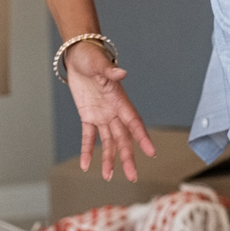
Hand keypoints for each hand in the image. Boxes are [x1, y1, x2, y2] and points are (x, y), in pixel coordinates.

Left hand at [63, 40, 155, 180]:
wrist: (78, 54)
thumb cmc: (91, 56)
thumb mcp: (98, 63)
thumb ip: (109, 71)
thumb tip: (121, 73)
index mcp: (119, 99)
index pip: (134, 122)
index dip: (142, 137)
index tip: (151, 152)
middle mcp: (113, 111)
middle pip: (123, 138)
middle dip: (128, 156)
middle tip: (132, 175)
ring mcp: (102, 115)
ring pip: (109, 141)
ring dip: (110, 158)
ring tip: (108, 176)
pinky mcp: (88, 116)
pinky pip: (88, 136)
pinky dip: (87, 150)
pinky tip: (86, 165)